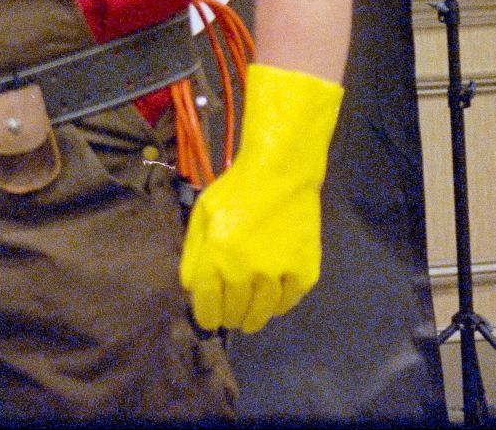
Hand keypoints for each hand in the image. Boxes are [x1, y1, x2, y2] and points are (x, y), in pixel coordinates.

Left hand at [178, 64, 342, 332]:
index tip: (208, 321)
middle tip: (229, 317)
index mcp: (216, 256)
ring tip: (248, 319)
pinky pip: (289, 302)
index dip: (206, 317)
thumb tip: (191, 288)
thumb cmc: (235, 191)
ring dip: (253, 318)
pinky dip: (278, 306)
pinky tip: (271, 303)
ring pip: (262, 313)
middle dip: (228, 317)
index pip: (207, 303)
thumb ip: (193, 253)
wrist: (280, 175)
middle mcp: (245, 271)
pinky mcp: (305, 273)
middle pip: (234, 311)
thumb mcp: (202, 215)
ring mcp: (278, 274)